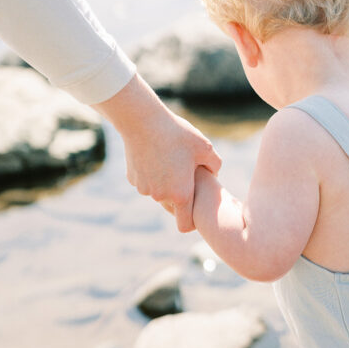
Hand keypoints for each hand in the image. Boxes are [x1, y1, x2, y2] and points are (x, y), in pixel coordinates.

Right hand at [93, 74, 220, 231]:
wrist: (142, 121)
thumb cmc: (178, 134)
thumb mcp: (205, 147)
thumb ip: (215, 165)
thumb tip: (214, 174)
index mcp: (181, 194)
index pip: (185, 225)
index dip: (192, 221)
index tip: (196, 210)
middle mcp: (161, 197)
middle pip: (173, 207)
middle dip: (180, 197)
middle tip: (187, 176)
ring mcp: (144, 189)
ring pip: (159, 193)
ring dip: (166, 184)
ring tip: (172, 162)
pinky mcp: (133, 179)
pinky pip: (147, 182)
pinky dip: (152, 175)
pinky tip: (156, 156)